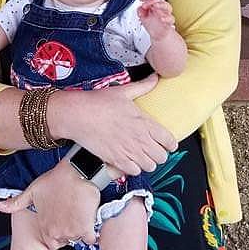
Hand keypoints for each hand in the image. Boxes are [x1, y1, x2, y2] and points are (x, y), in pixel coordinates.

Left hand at [0, 158, 99, 248]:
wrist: (77, 172)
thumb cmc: (55, 180)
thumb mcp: (32, 191)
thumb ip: (16, 203)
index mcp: (45, 228)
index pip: (52, 243)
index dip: (57, 232)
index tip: (61, 221)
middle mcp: (58, 233)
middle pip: (66, 240)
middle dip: (69, 231)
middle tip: (71, 216)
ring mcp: (72, 231)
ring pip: (78, 238)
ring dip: (80, 230)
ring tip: (79, 214)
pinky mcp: (86, 228)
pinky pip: (91, 238)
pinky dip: (91, 232)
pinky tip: (89, 220)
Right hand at [51, 75, 176, 176]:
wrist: (77, 115)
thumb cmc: (98, 103)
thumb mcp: (123, 91)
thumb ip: (143, 86)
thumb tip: (155, 78)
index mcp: (144, 122)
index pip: (169, 140)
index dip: (171, 144)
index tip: (168, 143)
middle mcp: (139, 139)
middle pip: (162, 157)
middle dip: (160, 153)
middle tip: (154, 149)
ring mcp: (128, 151)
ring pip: (150, 166)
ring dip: (148, 162)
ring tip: (142, 156)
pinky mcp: (116, 160)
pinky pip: (134, 172)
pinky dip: (134, 168)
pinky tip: (130, 160)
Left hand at [138, 0, 177, 40]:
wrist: (158, 34)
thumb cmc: (152, 24)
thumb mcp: (143, 17)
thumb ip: (140, 11)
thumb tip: (140, 8)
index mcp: (155, 4)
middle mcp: (161, 8)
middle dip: (151, 0)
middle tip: (145, 4)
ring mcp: (166, 14)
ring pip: (167, 6)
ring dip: (160, 5)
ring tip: (154, 6)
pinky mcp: (169, 21)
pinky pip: (171, 18)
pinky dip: (166, 18)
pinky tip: (161, 18)